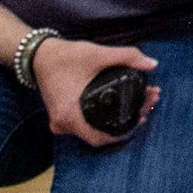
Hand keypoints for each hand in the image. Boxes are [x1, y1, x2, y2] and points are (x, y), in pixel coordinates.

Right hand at [30, 35, 159, 146]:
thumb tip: (153, 64)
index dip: (124, 132)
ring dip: (118, 116)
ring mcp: (62, 123)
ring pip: (94, 129)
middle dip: (128, 120)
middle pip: (100, 134)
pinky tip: (123, 102)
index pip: (99, 138)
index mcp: (69, 116)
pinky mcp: (64, 117)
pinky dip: (105, 115)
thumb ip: (127, 57)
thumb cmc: (65, 56)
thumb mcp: (97, 54)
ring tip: (143, 97)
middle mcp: (63, 125)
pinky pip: (87, 123)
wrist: (40, 56)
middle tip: (150, 99)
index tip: (142, 116)